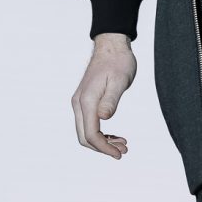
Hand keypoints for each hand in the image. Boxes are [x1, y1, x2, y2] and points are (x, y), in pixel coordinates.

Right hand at [71, 33, 134, 158]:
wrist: (111, 47)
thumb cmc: (118, 62)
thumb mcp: (119, 81)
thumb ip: (111, 100)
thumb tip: (103, 117)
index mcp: (87, 100)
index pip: (91, 134)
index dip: (104, 148)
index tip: (119, 154)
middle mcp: (79, 103)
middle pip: (84, 137)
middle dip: (103, 148)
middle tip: (123, 151)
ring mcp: (80, 102)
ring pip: (85, 131)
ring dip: (102, 142)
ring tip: (122, 145)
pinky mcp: (85, 101)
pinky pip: (88, 123)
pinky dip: (100, 133)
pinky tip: (115, 135)